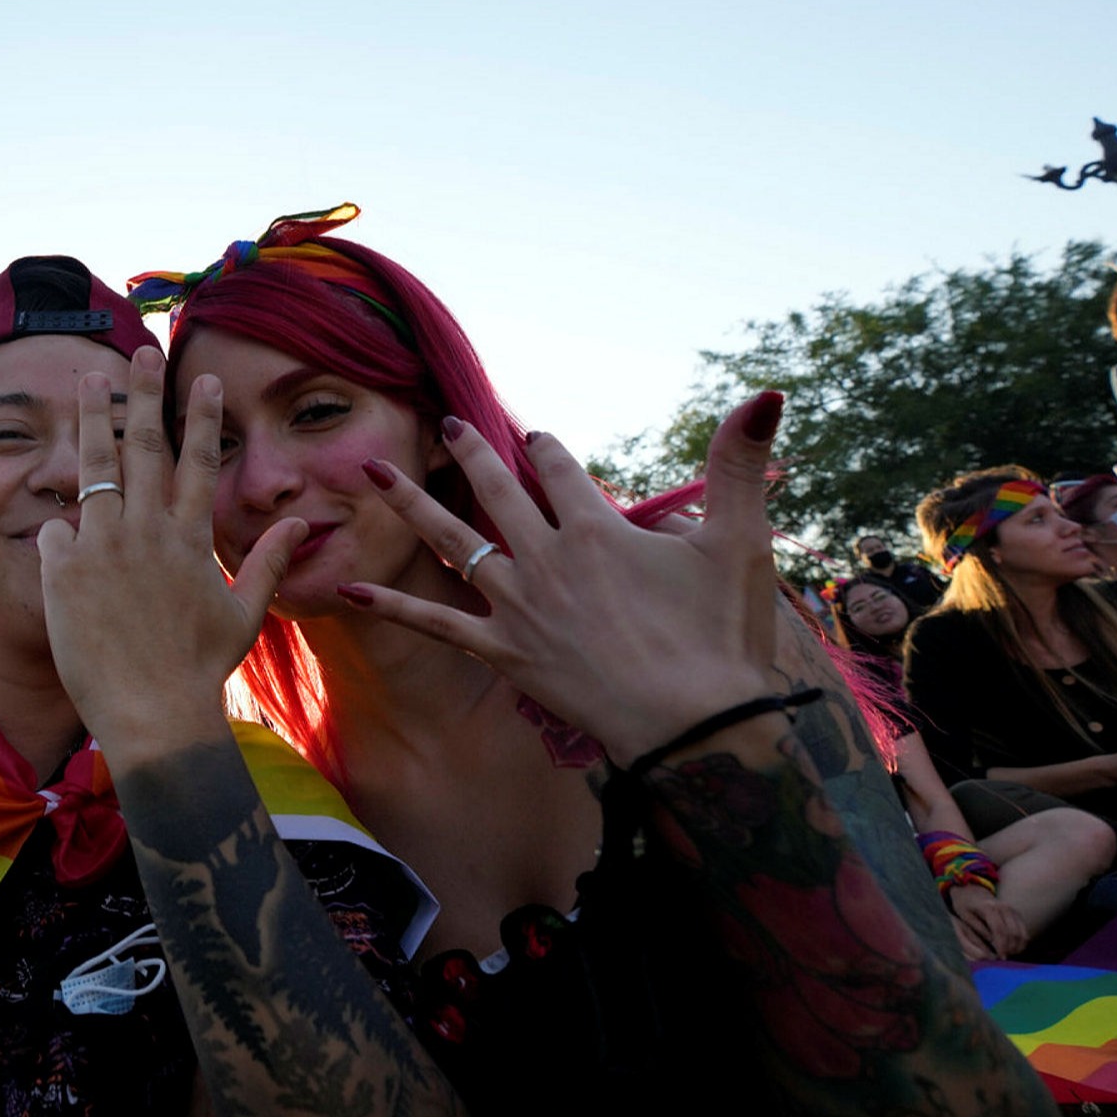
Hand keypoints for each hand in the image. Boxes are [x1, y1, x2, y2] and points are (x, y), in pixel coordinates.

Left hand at [36, 346, 303, 758]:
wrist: (153, 713)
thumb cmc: (197, 671)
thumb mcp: (242, 617)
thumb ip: (266, 564)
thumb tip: (301, 523)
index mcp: (191, 540)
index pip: (198, 462)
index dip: (200, 417)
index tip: (202, 378)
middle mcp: (149, 532)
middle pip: (146, 447)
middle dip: (144, 394)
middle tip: (140, 352)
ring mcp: (105, 547)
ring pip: (95, 469)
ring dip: (92, 421)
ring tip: (86, 381)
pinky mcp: (67, 571)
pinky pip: (57, 532)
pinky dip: (61, 530)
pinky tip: (61, 533)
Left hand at [338, 393, 788, 762]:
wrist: (693, 724)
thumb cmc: (719, 636)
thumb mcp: (738, 542)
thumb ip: (739, 465)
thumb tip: (769, 392)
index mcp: (595, 528)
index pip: (561, 470)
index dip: (547, 447)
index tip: (531, 432)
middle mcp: (546, 558)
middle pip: (497, 491)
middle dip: (471, 452)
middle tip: (444, 421)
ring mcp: (518, 605)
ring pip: (452, 541)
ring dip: (409, 504)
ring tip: (373, 470)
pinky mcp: (503, 651)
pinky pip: (435, 624)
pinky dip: (391, 607)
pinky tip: (347, 590)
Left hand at [947, 885, 1027, 960]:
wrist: (972, 891)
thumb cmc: (965, 905)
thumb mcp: (965, 916)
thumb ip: (978, 929)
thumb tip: (991, 943)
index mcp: (989, 908)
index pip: (1000, 930)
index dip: (1001, 945)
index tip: (1000, 957)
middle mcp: (1004, 908)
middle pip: (1013, 933)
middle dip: (1010, 948)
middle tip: (1005, 959)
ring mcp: (1012, 910)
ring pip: (1021, 933)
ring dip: (1017, 947)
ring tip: (1009, 955)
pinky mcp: (1017, 913)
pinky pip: (1024, 930)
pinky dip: (1022, 942)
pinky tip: (1014, 949)